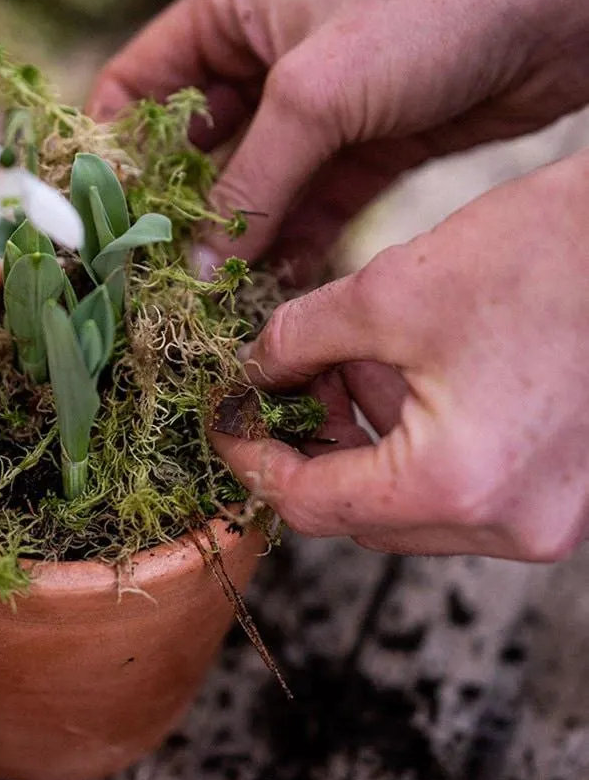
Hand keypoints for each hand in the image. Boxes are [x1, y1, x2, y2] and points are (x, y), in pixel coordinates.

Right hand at [88, 0, 588, 281]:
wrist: (558, 12)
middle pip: (193, 150)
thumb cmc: (428, 14)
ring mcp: (312, 112)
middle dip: (176, 211)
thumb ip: (251, 184)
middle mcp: (263, 63)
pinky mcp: (357, 151)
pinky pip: (304, 208)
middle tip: (154, 275)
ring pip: (251, 188)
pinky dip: (288, 246)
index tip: (92, 217)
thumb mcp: (316, 96)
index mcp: (231, 16)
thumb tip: (197, 266)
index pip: (139, 84)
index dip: (109, 147)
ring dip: (234, 241)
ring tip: (210, 296)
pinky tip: (272, 286)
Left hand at [211, 151, 588, 561]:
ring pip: (407, 502)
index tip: (225, 421)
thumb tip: (252, 370)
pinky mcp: (564, 492)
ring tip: (359, 360)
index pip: (313, 504)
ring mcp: (548, 517)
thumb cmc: (547, 253)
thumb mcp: (389, 290)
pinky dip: (416, 442)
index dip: (253, 460)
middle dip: (313, 442)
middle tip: (292, 378)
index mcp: (459, 486)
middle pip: (360, 512)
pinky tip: (410, 373)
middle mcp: (512, 526)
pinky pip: (458, 488)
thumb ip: (297, 339)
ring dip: (365, 439)